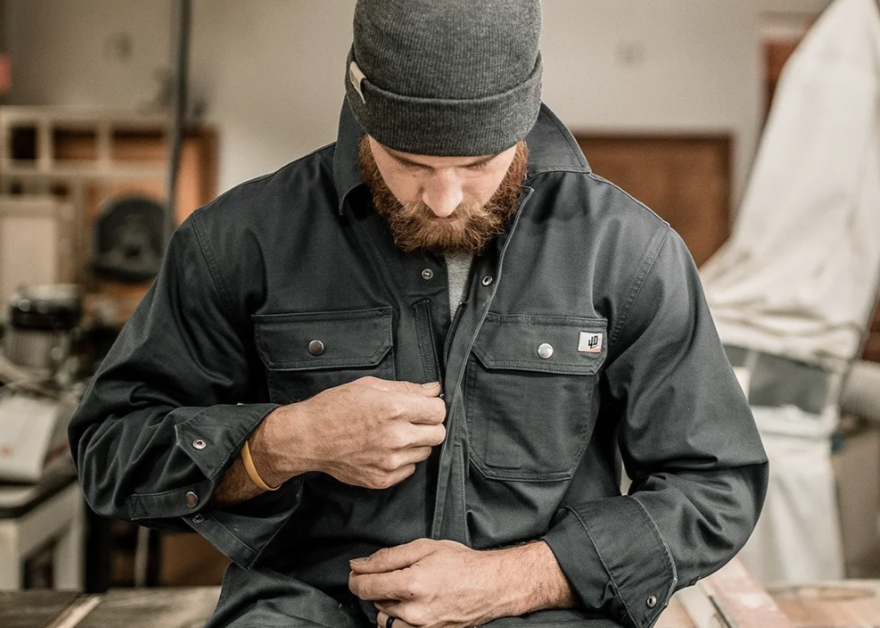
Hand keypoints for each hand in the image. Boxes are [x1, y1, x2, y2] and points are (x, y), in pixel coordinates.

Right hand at [257, 377, 445, 488]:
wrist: (308, 437)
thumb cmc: (336, 407)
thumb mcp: (370, 385)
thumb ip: (406, 388)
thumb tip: (434, 390)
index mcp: (395, 409)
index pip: (439, 411)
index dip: (433, 407)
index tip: (424, 406)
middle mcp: (396, 437)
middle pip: (438, 434)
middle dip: (430, 425)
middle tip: (413, 421)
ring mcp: (390, 461)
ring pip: (425, 453)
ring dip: (416, 443)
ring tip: (394, 435)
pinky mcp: (383, 479)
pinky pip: (410, 470)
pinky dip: (403, 460)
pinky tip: (385, 450)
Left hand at [348, 539, 508, 627]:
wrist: (491, 585)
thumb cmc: (461, 563)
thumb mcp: (424, 548)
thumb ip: (388, 557)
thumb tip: (359, 565)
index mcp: (411, 585)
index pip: (365, 588)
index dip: (356, 578)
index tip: (357, 572)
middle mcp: (414, 612)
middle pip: (374, 602)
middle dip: (378, 586)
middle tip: (396, 573)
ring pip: (385, 619)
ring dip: (388, 604)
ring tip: (407, 590)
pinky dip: (400, 617)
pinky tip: (413, 604)